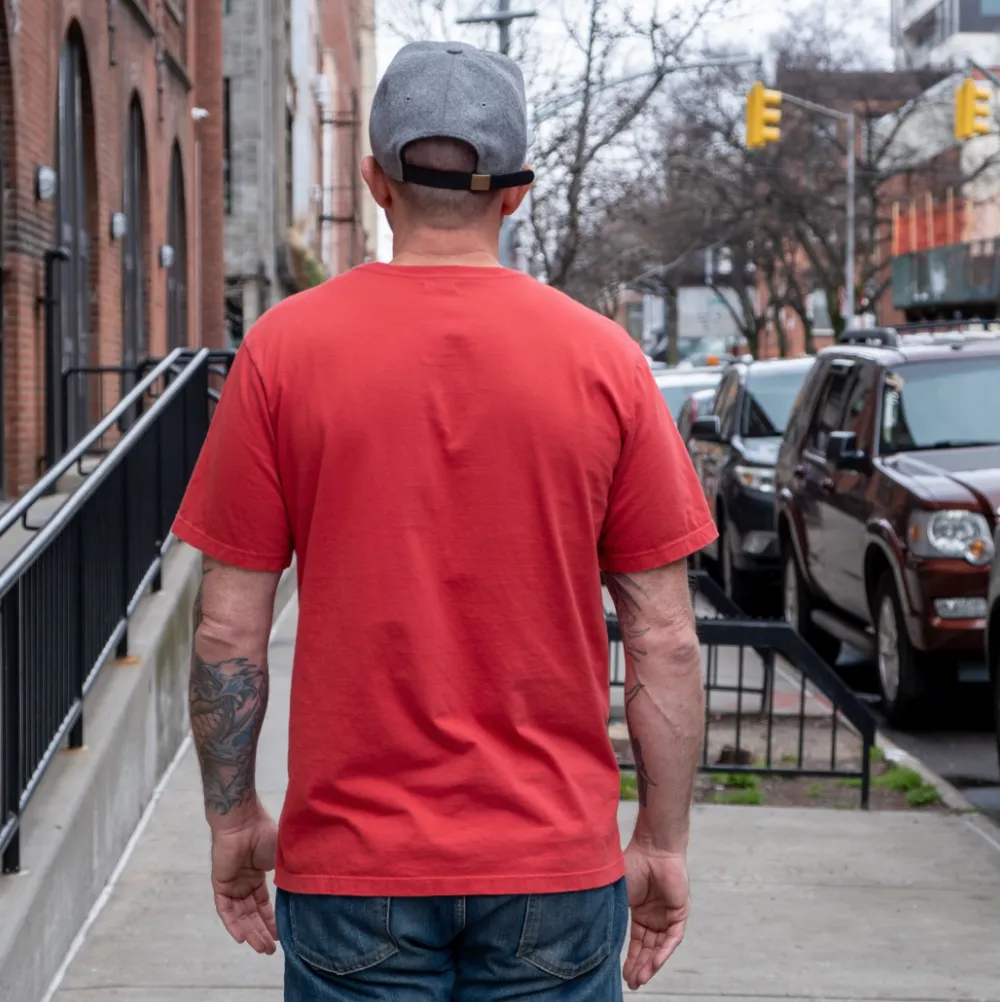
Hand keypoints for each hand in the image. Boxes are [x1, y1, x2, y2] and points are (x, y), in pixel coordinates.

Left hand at [210, 801, 278, 954]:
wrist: (245, 821)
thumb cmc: (266, 833)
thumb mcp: (284, 858)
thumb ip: (289, 875)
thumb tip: (306, 890)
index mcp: (259, 874)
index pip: (263, 904)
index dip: (271, 920)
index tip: (281, 935)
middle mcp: (244, 882)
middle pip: (252, 914)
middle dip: (262, 932)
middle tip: (270, 951)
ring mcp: (232, 883)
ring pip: (240, 915)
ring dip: (250, 932)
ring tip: (262, 949)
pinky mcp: (220, 884)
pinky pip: (225, 909)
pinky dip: (232, 924)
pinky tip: (243, 938)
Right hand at [622, 841, 689, 989]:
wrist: (651, 848)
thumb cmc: (631, 864)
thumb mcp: (617, 894)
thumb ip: (611, 912)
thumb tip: (594, 934)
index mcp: (639, 911)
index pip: (636, 941)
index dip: (630, 959)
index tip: (622, 975)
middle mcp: (654, 916)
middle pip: (647, 948)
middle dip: (639, 966)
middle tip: (631, 983)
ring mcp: (667, 915)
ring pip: (660, 946)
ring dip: (651, 963)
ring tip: (640, 979)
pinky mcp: (680, 912)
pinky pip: (673, 937)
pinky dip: (664, 951)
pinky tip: (655, 963)